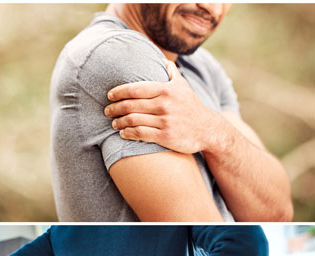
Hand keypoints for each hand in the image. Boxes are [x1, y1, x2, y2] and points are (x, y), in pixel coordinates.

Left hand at [104, 60, 227, 154]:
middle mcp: (165, 104)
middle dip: (115, 108)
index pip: (136, 89)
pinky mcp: (165, 136)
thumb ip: (171, 73)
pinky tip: (123, 133)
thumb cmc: (190, 106)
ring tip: (113, 122)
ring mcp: (165, 121)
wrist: (207, 129)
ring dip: (119, 122)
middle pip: (130, 105)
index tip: (109, 95)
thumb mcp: (183, 86)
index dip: (119, 92)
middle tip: (107, 110)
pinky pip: (140, 134)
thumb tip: (164, 60)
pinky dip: (128, 133)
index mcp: (166, 90)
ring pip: (133, 120)